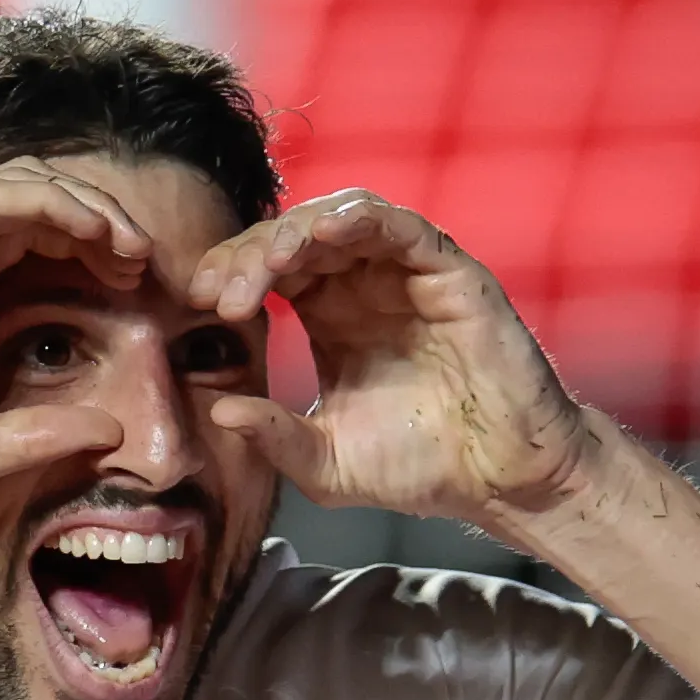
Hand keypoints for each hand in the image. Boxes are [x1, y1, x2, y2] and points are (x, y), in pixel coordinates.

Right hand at [0, 158, 151, 494]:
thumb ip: (39, 436)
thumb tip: (110, 435)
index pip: (30, 235)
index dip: (86, 250)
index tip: (133, 288)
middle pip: (37, 200)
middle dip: (99, 224)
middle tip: (145, 265)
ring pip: (28, 185)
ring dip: (89, 209)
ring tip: (132, 250)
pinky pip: (6, 195)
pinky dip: (60, 207)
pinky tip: (99, 238)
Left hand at [188, 191, 604, 525]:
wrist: (498, 480)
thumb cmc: (419, 467)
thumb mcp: (326, 463)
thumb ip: (275, 438)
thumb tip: (218, 412)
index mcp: (329, 313)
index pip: (269, 269)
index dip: (233, 272)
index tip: (200, 303)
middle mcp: (364, 283)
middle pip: (295, 236)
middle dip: (251, 254)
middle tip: (220, 293)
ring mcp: (407, 274)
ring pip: (342, 218)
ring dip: (296, 232)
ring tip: (266, 264)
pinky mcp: (449, 273)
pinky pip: (400, 227)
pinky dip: (360, 220)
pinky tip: (323, 236)